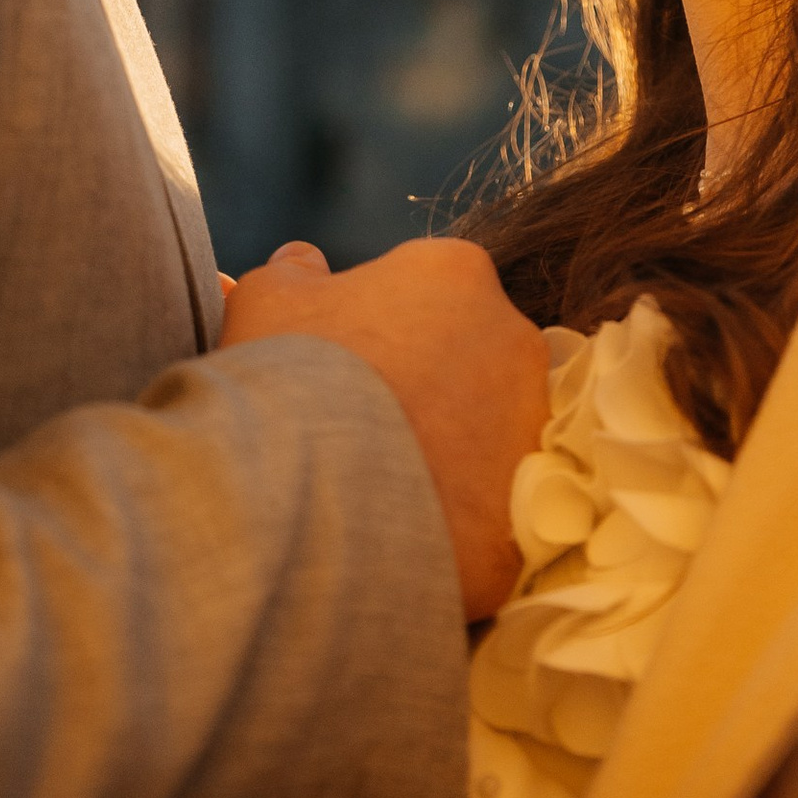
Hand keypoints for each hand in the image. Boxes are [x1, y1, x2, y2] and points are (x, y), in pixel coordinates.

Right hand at [222, 237, 547, 620]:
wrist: (305, 482)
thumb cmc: (290, 370)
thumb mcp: (269, 298)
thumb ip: (294, 273)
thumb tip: (302, 261)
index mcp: (456, 275)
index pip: (435, 293)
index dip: (388, 329)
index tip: (355, 365)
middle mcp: (513, 341)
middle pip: (475, 364)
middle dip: (431, 392)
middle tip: (369, 429)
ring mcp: (527, 429)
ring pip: (491, 441)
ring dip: (449, 458)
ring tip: (381, 490)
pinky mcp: (526, 512)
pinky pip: (492, 517)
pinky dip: (455, 527)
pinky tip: (402, 536)